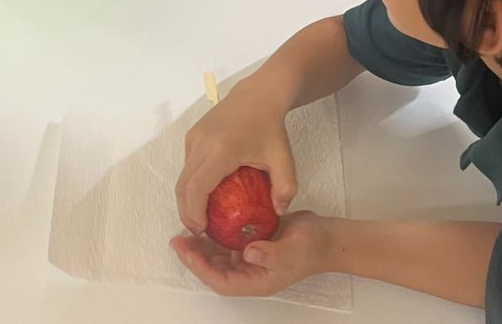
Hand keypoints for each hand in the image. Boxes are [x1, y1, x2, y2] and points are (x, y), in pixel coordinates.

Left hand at [171, 211, 332, 297]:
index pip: (222, 281)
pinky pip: (227, 242)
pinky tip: (205, 219)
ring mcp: (250, 258)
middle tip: (177, 239)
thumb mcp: (292, 250)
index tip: (186, 252)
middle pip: (215, 269)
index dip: (201, 268)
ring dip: (201, 246)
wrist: (324, 237)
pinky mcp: (251, 242)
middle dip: (194, 257)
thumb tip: (248, 253)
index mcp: (256, 280)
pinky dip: (214, 233)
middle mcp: (249, 272)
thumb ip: (271, 254)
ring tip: (184, 231)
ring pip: (218, 256)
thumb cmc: (310, 247)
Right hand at [175, 80, 295, 235]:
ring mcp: (194, 137)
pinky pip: (187, 164)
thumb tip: (278, 213)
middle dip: (186, 212)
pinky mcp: (193, 134)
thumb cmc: (270, 127)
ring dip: (187, 198)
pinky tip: (205, 195)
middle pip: (183, 184)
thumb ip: (285, 189)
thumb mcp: (284, 159)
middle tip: (199, 231)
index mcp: (221, 150)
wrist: (258, 94)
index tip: (201, 230)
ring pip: (182, 175)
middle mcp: (201, 142)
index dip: (194, 212)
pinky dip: (190, 183)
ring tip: (201, 216)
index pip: (198, 186)